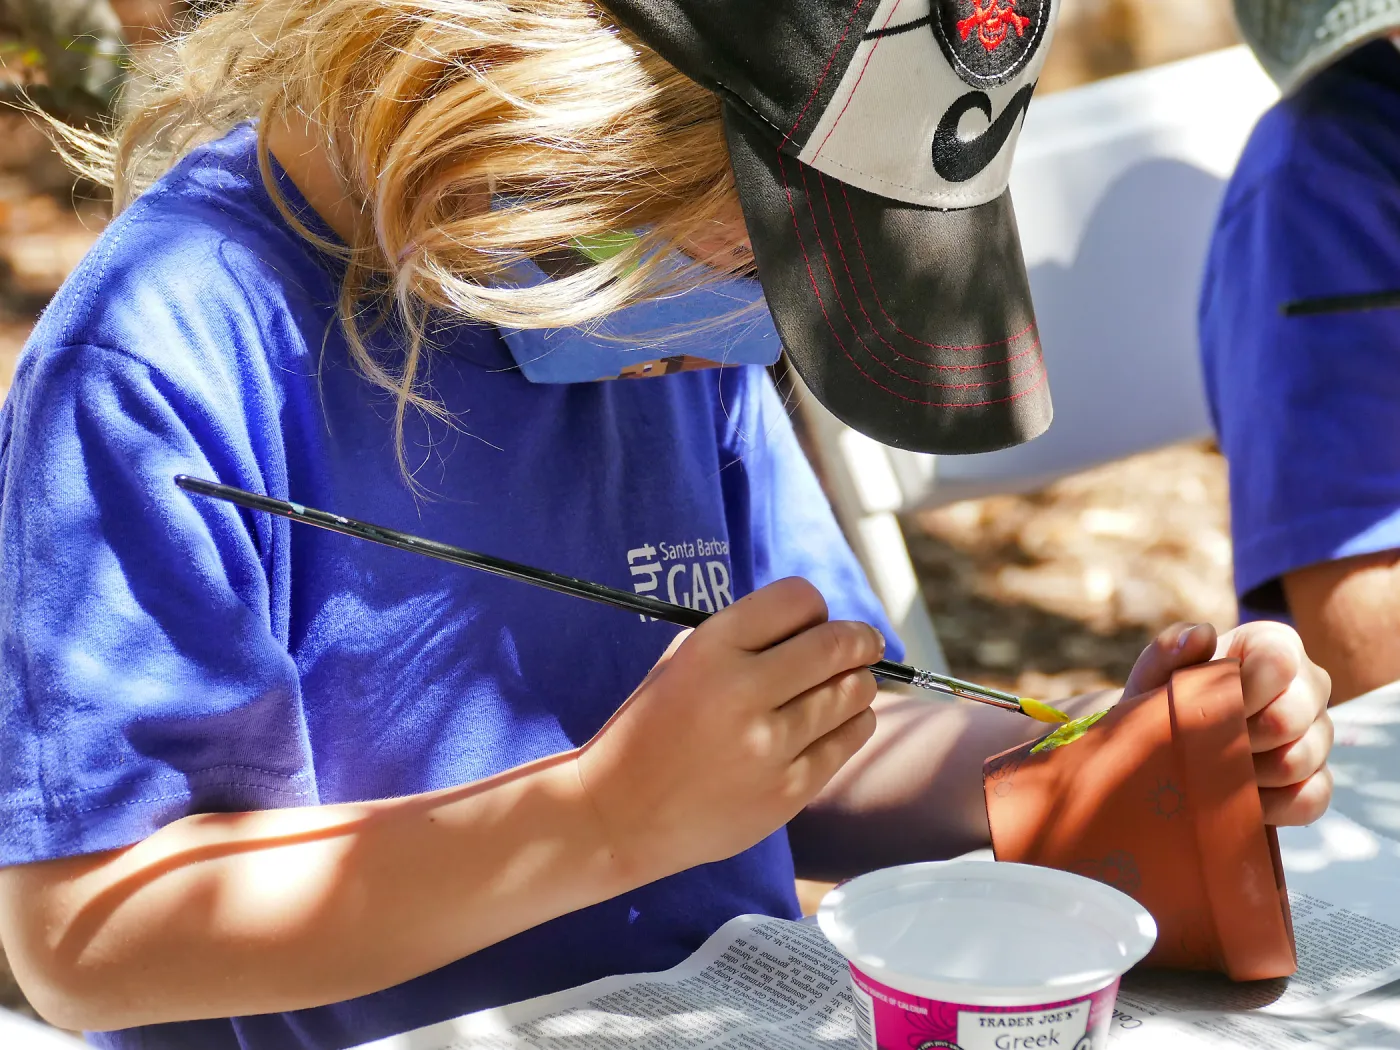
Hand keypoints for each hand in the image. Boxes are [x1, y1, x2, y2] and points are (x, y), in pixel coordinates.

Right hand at [575, 578, 882, 882]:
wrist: (617, 816)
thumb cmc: (648, 731)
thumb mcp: (681, 662)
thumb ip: (744, 639)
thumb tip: (817, 628)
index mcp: (711, 647)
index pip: (799, 599)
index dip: (814, 608)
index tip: (816, 622)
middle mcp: (743, 690)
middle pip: (839, 644)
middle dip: (860, 640)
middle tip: (864, 645)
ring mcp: (769, 745)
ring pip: (855, 692)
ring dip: (857, 684)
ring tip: (845, 688)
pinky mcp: (788, 790)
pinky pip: (849, 740)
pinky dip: (851, 725)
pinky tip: (834, 725)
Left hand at [1124, 621, 1332, 825]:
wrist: (1162, 747)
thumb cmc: (1162, 700)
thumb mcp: (1153, 675)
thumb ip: (1168, 650)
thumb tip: (1202, 634)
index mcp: (1274, 647)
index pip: (1278, 662)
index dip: (1240, 690)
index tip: (1206, 707)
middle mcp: (1308, 686)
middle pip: (1288, 718)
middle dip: (1236, 738)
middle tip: (1202, 745)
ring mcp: (1318, 734)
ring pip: (1299, 761)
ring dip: (1247, 774)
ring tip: (1214, 770)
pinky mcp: (1318, 779)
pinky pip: (1310, 799)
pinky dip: (1270, 806)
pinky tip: (1240, 798)